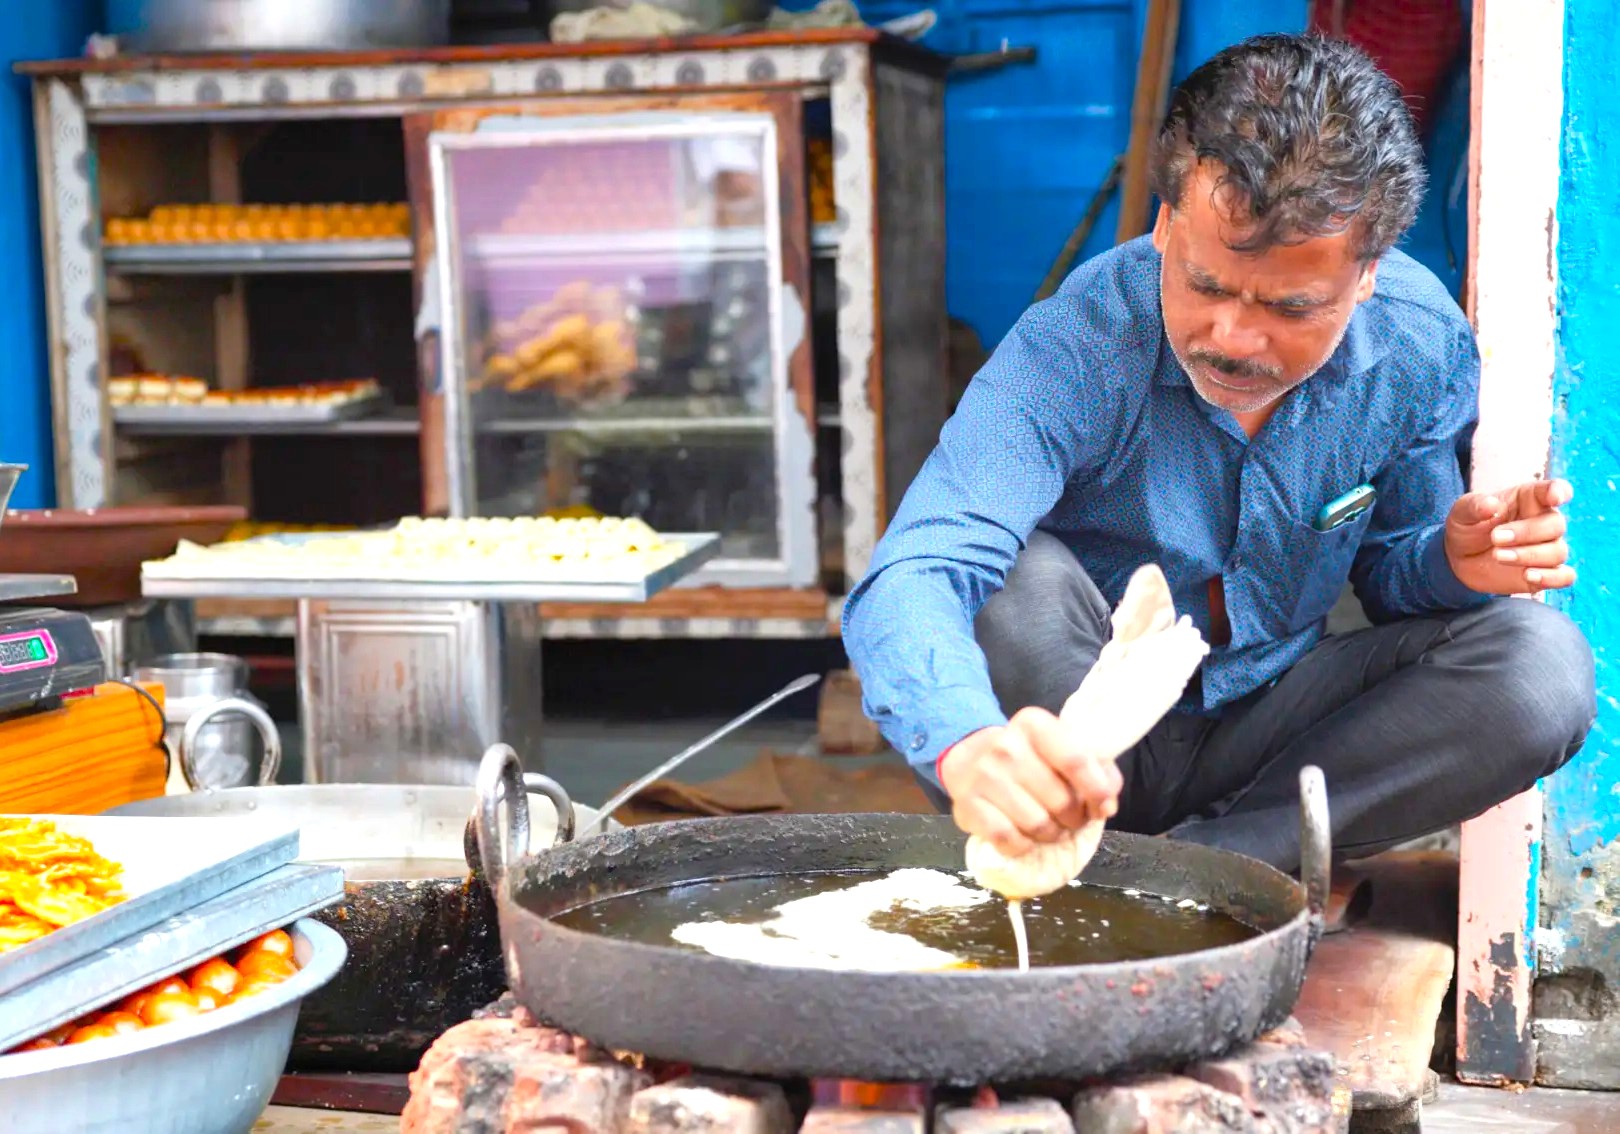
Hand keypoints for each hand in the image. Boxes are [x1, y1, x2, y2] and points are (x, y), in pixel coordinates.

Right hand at [939, 707, 1122, 856]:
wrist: (968, 762)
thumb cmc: (1026, 759)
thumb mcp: (1058, 749)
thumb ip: (1095, 769)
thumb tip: (1107, 804)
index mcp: (1034, 724)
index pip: (1076, 761)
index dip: (1097, 792)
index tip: (1103, 807)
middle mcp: (1006, 746)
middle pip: (1061, 801)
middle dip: (1075, 819)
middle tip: (1071, 819)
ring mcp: (984, 776)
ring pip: (1038, 825)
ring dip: (1052, 835)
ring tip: (1049, 828)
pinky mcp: (968, 806)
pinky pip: (1010, 841)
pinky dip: (1024, 846)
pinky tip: (1024, 836)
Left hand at [1445, 479, 1575, 594]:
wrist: (1460, 558)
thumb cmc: (1467, 526)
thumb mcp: (1463, 511)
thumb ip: (1475, 506)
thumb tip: (1491, 505)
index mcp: (1529, 499)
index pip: (1554, 490)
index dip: (1559, 491)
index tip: (1554, 497)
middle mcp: (1543, 522)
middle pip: (1555, 525)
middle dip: (1527, 532)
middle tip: (1495, 538)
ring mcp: (1546, 548)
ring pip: (1558, 551)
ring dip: (1529, 555)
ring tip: (1498, 556)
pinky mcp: (1545, 572)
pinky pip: (1564, 576)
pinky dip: (1551, 578)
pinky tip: (1529, 576)